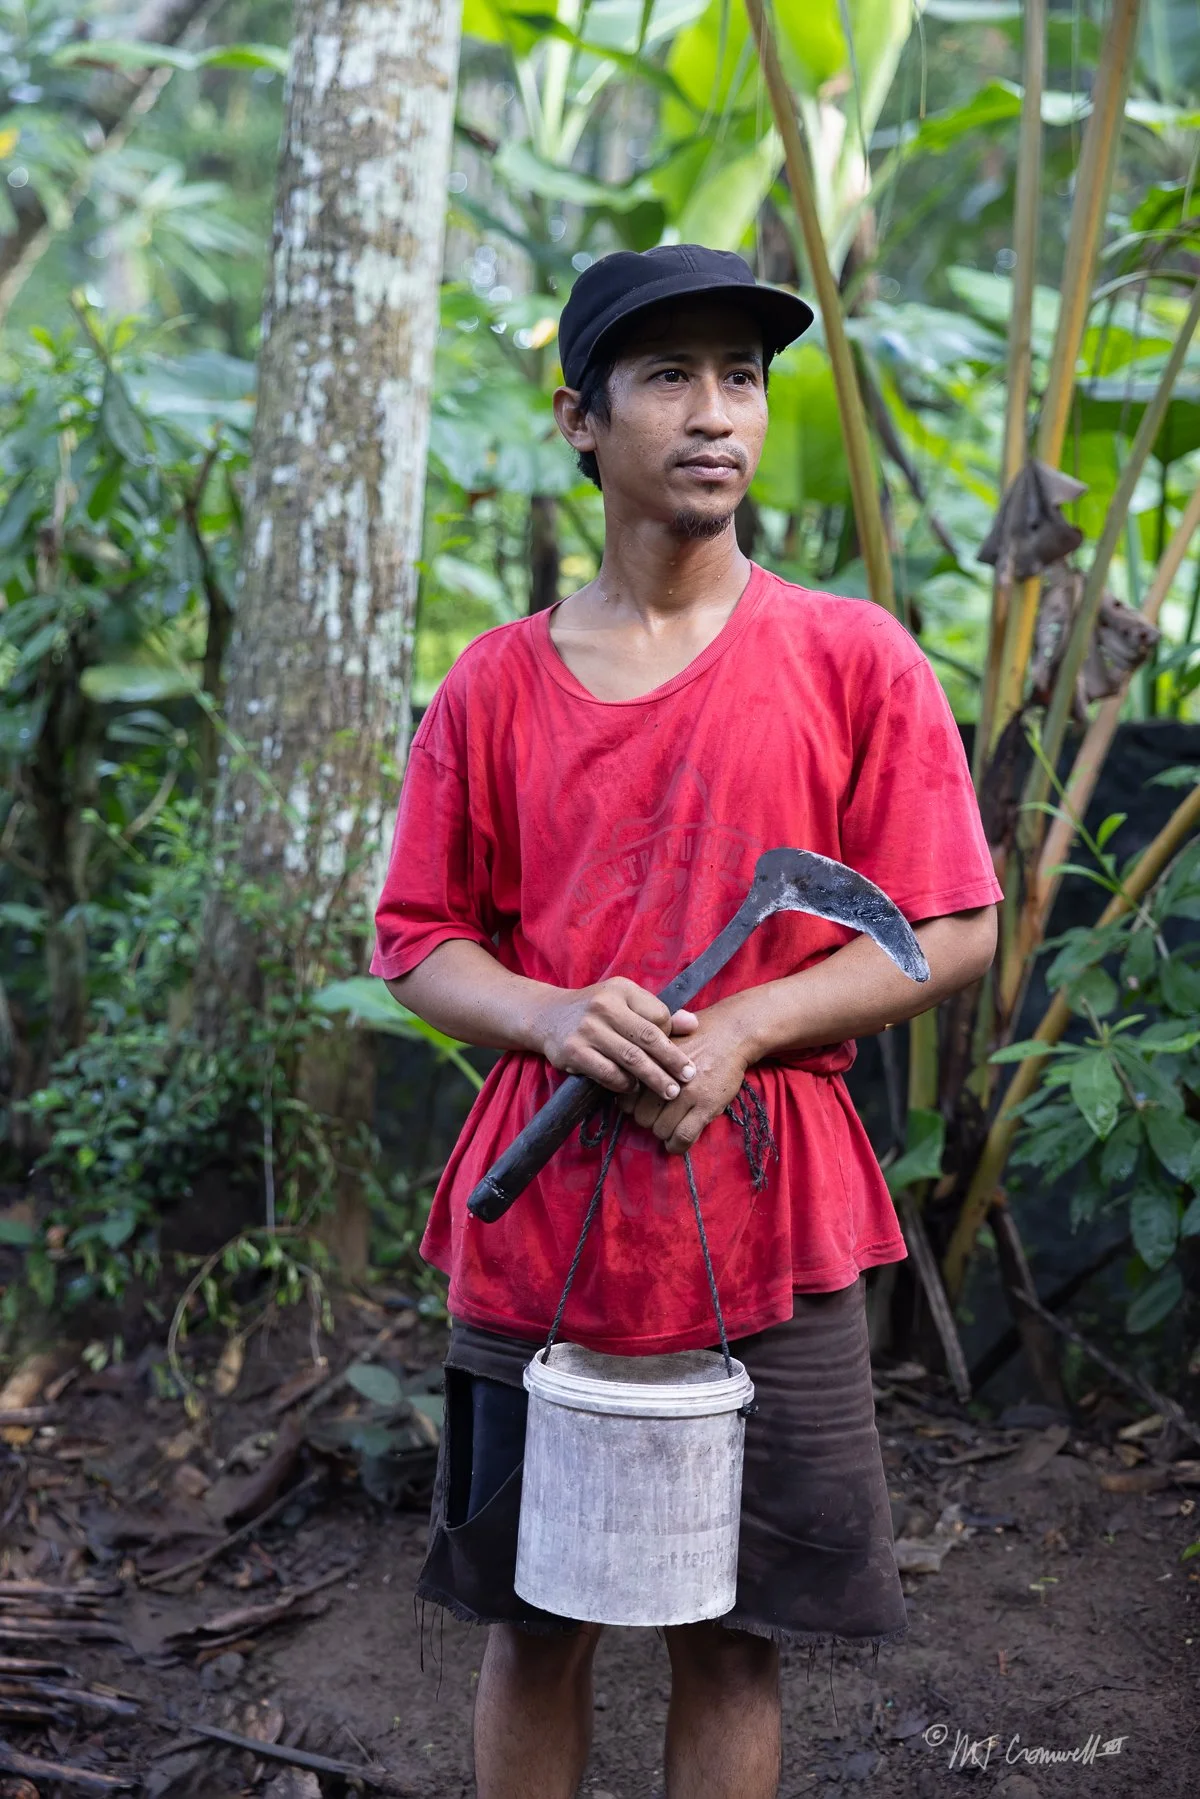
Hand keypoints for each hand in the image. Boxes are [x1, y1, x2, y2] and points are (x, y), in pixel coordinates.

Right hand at [535, 977, 699, 1101]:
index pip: (658, 1015)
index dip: (672, 1035)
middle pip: (648, 1037)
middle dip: (672, 1060)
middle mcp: (603, 1005)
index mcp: (621, 989)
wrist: (547, 1016)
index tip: (680, 1053)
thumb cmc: (596, 1011)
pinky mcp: (573, 1051)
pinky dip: (624, 1083)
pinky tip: (633, 1088)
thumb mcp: (625, 1002)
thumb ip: (658, 1014)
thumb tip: (694, 1024)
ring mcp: (587, 1029)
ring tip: (669, 1091)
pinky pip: (608, 1073)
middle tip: (689, 1078)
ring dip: (654, 1078)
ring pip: (631, 1058)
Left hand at [618, 999, 753, 1153]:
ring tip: (673, 1123)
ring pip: (660, 1130)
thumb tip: (623, 1081)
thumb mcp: (663, 1040)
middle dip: (649, 1120)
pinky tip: (677, 1142)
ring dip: (665, 1132)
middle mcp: (664, 1078)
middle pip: (641, 1118)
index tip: (643, 1104)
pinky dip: (677, 1146)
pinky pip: (682, 1137)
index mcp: (650, 1063)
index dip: (633, 1106)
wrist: (731, 1034)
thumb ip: (643, 1059)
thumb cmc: (695, 1036)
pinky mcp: (706, 1106)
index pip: (626, 1099)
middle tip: (661, 1114)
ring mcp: (686, 1094)